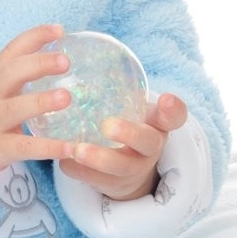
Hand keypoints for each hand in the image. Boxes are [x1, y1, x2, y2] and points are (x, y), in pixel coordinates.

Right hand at [0, 24, 74, 193]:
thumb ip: (15, 80)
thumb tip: (54, 65)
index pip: (12, 51)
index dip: (34, 37)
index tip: (59, 29)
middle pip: (12, 73)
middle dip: (38, 63)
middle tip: (65, 61)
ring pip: (15, 109)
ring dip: (41, 101)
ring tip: (66, 97)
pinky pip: (23, 148)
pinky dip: (48, 148)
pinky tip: (70, 149)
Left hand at [58, 92, 187, 200]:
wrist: (126, 171)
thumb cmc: (128, 126)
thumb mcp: (134, 109)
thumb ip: (121, 88)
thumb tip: (78, 53)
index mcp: (157, 125)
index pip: (174, 116)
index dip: (172, 109)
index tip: (166, 100)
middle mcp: (149, 148)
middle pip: (146, 143)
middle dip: (129, 135)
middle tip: (109, 126)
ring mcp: (131, 170)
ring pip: (119, 167)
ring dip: (98, 159)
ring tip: (77, 149)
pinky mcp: (109, 184)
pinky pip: (92, 178)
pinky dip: (77, 169)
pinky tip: (62, 159)